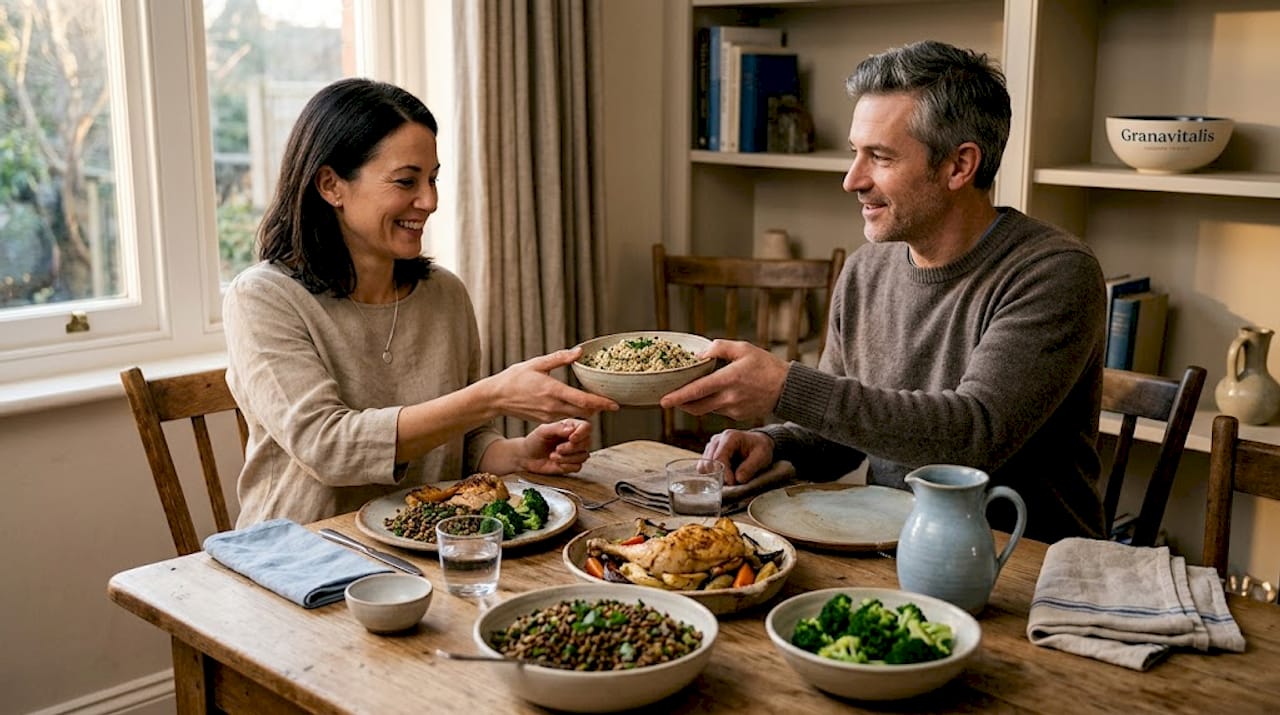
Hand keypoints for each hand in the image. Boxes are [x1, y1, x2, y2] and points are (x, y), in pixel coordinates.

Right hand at [486, 347, 617, 421]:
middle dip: (598, 408)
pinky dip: (574, 413)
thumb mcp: (537, 363)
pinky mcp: (545, 420)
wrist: (496, 398)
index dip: (602, 403)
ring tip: (595, 402)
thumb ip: (560, 358)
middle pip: (585, 412)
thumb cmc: (514, 378)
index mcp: (553, 390)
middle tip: (609, 401)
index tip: (616, 404)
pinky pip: (565, 418)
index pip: (584, 401)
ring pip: (576, 416)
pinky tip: (576, 404)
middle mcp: (553, 406)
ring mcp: (549, 416)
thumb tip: (579, 352)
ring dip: (587, 411)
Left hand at [517, 418, 592, 474]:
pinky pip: (577, 467)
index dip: (581, 433)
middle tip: (557, 449)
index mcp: (571, 427)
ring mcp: (575, 452)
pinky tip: (556, 463)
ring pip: (583, 456)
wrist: (527, 457)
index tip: (571, 438)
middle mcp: (576, 439)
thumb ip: (557, 428)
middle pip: (587, 442)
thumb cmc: (534, 441)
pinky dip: (566, 466)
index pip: (586, 427)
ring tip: (552, 456)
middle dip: (571, 448)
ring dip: (566, 458)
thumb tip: (571, 429)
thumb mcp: (543, 431)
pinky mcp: (572, 464)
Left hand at [659, 340, 787, 420]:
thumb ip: (719, 348)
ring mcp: (734, 410)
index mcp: (729, 379)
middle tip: (670, 399)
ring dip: (695, 404)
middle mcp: (729, 398)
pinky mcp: (738, 416)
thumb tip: (699, 353)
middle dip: (680, 404)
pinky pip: (719, 411)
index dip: (678, 397)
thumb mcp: (743, 348)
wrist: (787, 388)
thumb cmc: (766, 366)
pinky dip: (712, 404)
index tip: (663, 401)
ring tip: (690, 394)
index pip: (697, 391)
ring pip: (706, 410)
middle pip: (696, 407)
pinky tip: (714, 395)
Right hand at [702, 428, 774, 485]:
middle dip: (718, 476)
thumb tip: (738, 479)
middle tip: (732, 483)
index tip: (733, 483)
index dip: (723, 473)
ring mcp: (711, 446)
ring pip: (703, 466)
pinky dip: (710, 475)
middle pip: (708, 463)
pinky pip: (703, 468)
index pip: (718, 458)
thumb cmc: (760, 448)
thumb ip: (750, 467)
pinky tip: (723, 476)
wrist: (757, 443)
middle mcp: (717, 440)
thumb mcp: (762, 456)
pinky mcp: (708, 454)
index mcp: (730, 437)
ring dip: (713, 476)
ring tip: (729, 478)